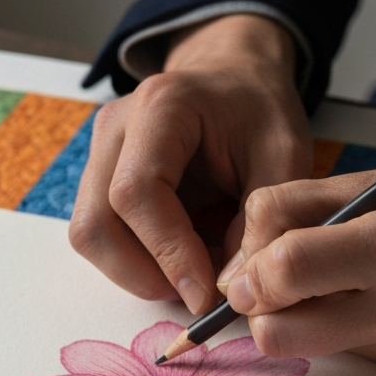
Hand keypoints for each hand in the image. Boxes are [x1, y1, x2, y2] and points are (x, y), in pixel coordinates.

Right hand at [69, 15, 311, 314]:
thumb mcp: (284, 155)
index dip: (168, 254)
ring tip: (197, 274)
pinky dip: (139, 264)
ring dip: (140, 274)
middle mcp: (115, 128)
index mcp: (161, 106)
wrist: (232, 80)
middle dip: (146, 275)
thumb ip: (264, 221)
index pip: (136, 193)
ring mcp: (98, 155)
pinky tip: (182, 260)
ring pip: (91, 238)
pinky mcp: (98, 181)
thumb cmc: (259, 111)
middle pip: (96, 225)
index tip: (206, 295)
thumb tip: (231, 288)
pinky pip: (102, 238)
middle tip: (200, 294)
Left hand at [218, 156, 375, 363]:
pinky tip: (361, 293)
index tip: (247, 262)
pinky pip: (338, 348)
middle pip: (279, 335)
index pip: (287, 270)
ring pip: (303, 348)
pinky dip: (330, 321)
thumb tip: (240, 259)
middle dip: (256, 309)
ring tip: (314, 282)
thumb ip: (300, 208)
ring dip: (288, 319)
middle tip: (268, 281)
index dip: (248, 270)